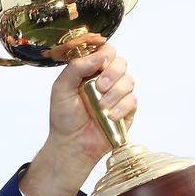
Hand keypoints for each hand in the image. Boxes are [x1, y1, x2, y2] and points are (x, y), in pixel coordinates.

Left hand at [21, 44, 136, 195]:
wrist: (71, 144)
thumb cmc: (64, 117)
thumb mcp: (61, 89)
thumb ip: (75, 68)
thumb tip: (98, 56)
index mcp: (90, 71)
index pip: (106, 51)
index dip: (106, 53)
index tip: (100, 63)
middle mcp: (106, 80)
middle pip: (121, 62)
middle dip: (112, 73)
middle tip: (100, 86)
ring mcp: (118, 94)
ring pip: (129, 81)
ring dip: (115, 93)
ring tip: (101, 107)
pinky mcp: (127, 110)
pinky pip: (133, 100)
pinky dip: (122, 107)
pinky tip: (111, 116)